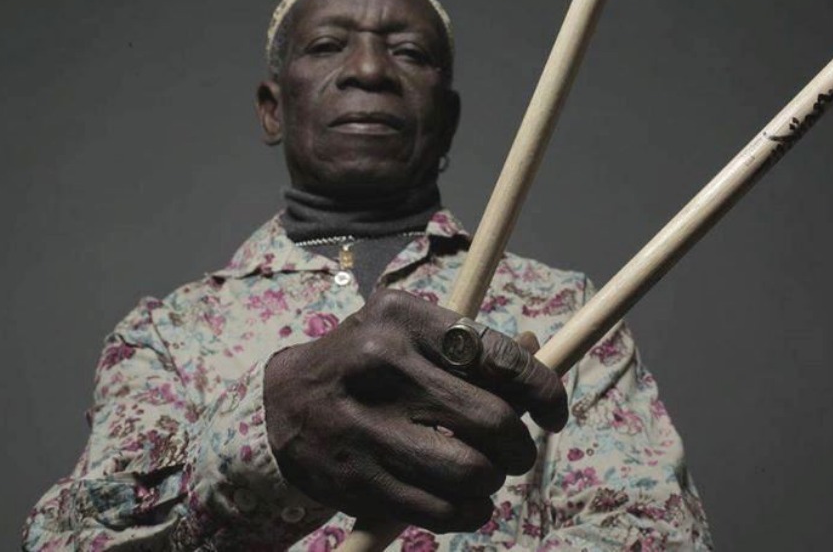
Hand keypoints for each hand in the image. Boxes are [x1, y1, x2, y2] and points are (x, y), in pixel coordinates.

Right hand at [262, 289, 566, 532]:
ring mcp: (367, 427)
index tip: (552, 413)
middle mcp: (383, 366)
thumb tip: (538, 361)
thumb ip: (470, 347)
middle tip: (514, 451)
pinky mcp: (358, 479)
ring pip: (472, 472)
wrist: (280, 406)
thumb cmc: (361, 364)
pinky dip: (469, 513)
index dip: (543, 391)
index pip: (499, 357)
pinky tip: (465, 501)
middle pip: (493, 421)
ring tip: (483, 473)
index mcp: (403, 319)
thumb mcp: (406, 333)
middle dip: (519, 446)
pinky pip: (441, 511)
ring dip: (492, 481)